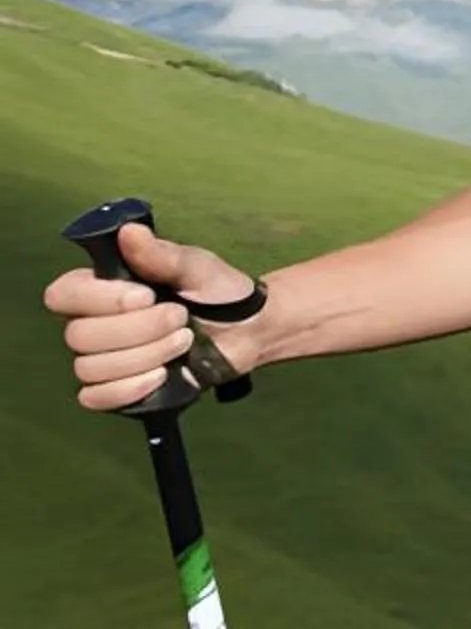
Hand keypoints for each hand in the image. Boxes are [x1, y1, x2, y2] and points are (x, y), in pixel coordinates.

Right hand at [42, 222, 258, 412]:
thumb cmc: (217, 290)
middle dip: (139, 330)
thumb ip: (161, 255)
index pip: (63, 295)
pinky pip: (96, 397)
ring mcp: (103, 358)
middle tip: (181, 318)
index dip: (100, 300)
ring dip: (145, 356)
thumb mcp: (196, 267)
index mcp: (101, 287)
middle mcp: (92, 323)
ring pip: (91, 367)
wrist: (249, 329)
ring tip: (185, 341)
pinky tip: (161, 375)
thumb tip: (128, 231)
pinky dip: (128, 389)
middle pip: (80, 336)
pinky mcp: (117, 389)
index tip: (147, 295)